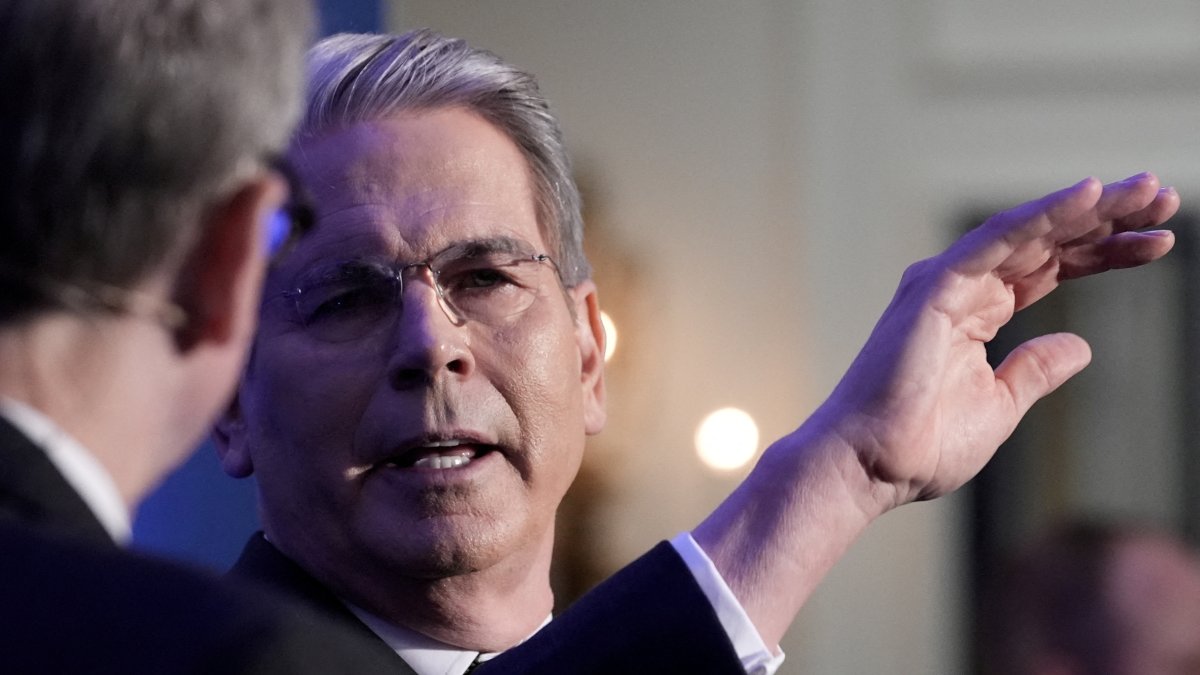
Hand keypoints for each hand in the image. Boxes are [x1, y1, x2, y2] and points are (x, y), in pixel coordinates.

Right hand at [815, 173, 1177, 510]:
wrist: (872, 464)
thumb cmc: (922, 445)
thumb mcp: (1001, 405)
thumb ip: (1035, 370)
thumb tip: (1080, 346)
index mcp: (976, 313)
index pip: (1051, 269)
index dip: (1105, 253)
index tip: (1161, 243)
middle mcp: (962, 288)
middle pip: (1047, 242)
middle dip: (1108, 220)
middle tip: (1166, 198)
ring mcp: (947, 283)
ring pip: (1029, 231)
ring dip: (1089, 208)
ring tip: (1149, 191)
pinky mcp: (936, 287)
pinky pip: (999, 240)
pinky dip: (1044, 215)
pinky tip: (1089, 195)